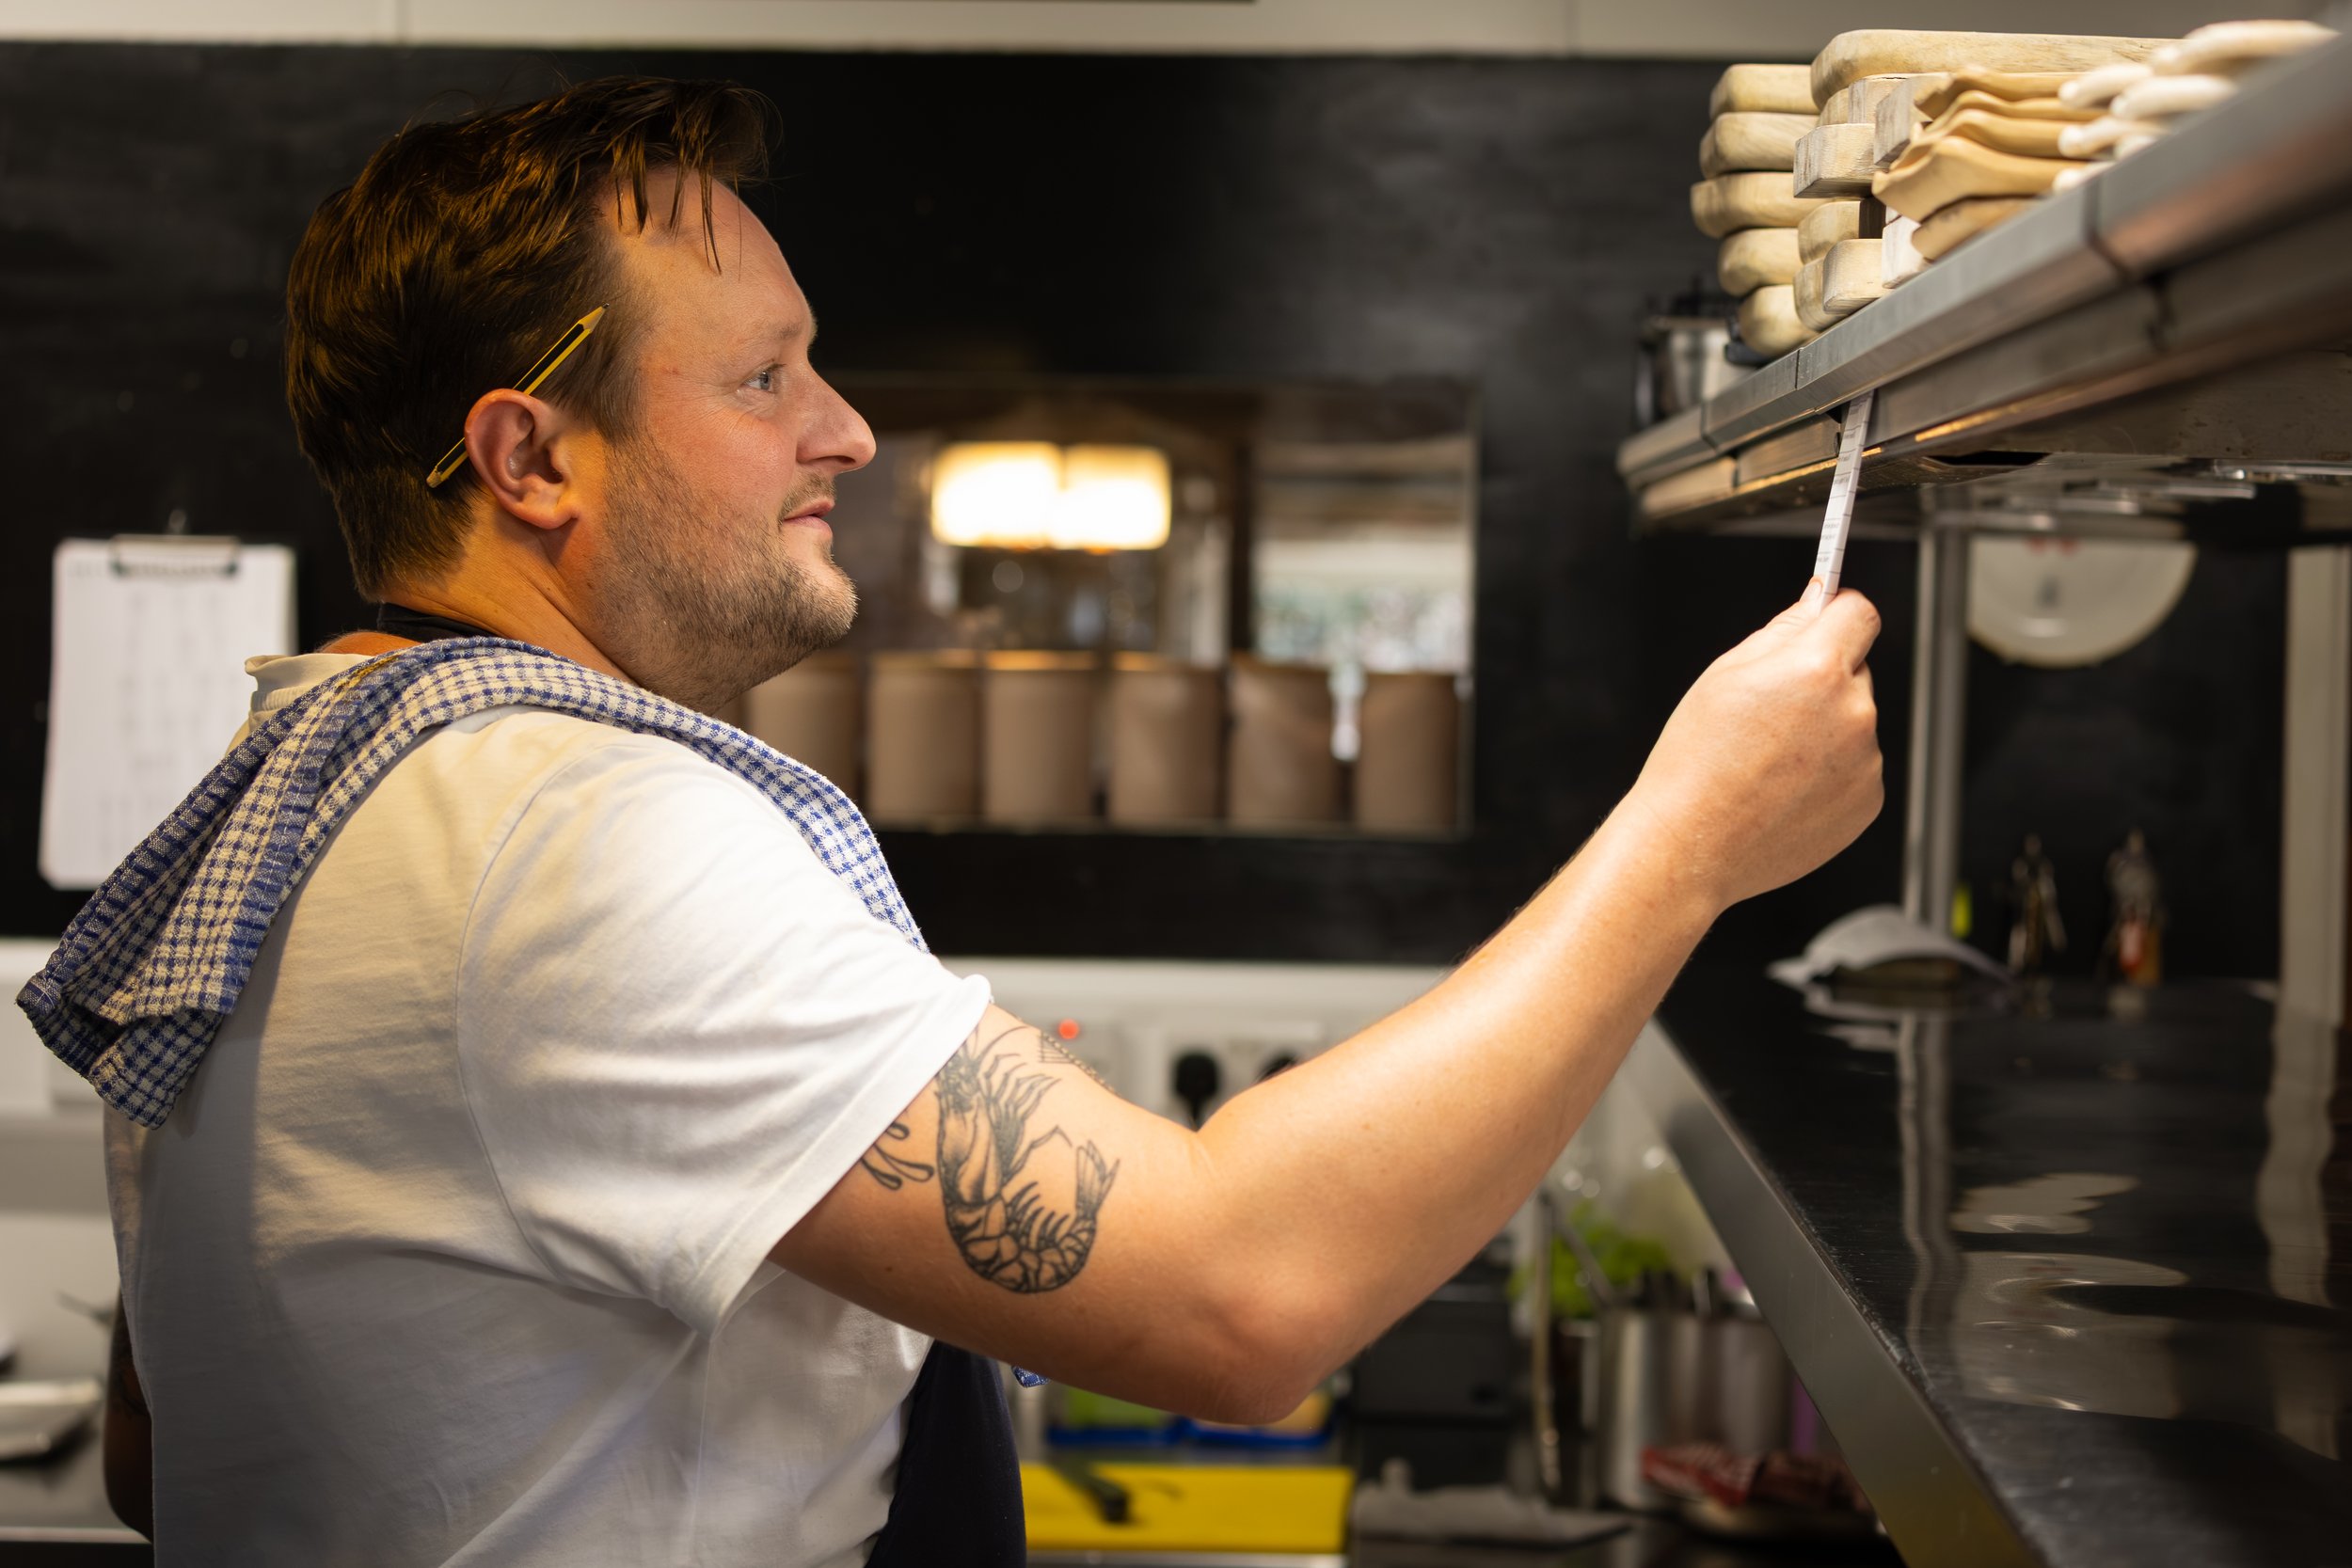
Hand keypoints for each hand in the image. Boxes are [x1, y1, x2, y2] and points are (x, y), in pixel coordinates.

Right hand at [1622, 581, 1884, 912]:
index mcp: (1817, 669)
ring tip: (1768, 762)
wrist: (1692, 844)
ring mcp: (1867, 760)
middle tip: (1768, 713)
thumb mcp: (1725, 674)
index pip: (1859, 612)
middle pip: (1855, 670)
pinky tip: (1782, 789)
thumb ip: (1783, 629)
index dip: (1837, 614)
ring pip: (1854, 721)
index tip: (1823, 624)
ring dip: (1824, 730)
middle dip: (1821, 680)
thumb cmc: (1696, 761)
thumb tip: (1819, 600)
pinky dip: (1828, 772)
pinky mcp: (1868, 800)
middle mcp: (1854, 711)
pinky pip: (1855, 766)